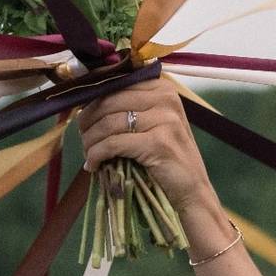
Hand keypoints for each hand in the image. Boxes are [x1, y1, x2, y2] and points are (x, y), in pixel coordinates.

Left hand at [77, 77, 214, 213]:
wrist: (192, 190)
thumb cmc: (166, 156)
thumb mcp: (150, 123)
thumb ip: (127, 107)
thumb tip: (84, 104)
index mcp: (162, 87)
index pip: (114, 85)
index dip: (92, 103)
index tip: (83, 121)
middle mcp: (165, 98)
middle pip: (108, 102)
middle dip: (88, 123)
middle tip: (83, 139)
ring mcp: (164, 119)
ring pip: (108, 124)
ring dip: (90, 141)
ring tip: (88, 154)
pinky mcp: (159, 143)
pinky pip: (113, 144)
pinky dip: (97, 155)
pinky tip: (93, 164)